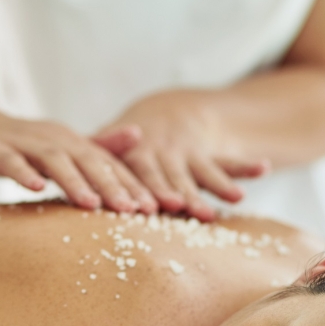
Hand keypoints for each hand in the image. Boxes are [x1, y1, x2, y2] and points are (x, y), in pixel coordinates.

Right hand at [0, 89, 157, 213]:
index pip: (108, 164)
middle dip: (112, 185)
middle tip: (134, 210)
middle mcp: (52, 138)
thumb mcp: (59, 146)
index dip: (131, 185)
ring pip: (54, 159)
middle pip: (88, 160)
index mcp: (71, 142)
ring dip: (74, 181)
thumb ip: (97, 147)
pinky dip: (24, 173)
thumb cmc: (17, 144)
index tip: (156, 209)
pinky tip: (36, 188)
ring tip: (92, 204)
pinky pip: (10, 161)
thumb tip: (139, 137)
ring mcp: (22, 142)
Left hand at [93, 90, 268, 220]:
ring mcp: (189, 156)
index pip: (140, 174)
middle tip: (191, 211)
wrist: (164, 114)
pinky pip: (229, 161)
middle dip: (184, 194)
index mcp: (138, 155)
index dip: (145, 190)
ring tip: (234, 199)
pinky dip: (245, 166)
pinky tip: (262, 169)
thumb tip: (62, 160)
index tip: (148, 207)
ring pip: (204, 173)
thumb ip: (94, 153)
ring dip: (219, 185)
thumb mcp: (108, 144)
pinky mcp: (210, 158)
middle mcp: (165, 155)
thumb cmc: (127, 144)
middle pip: (175, 178)